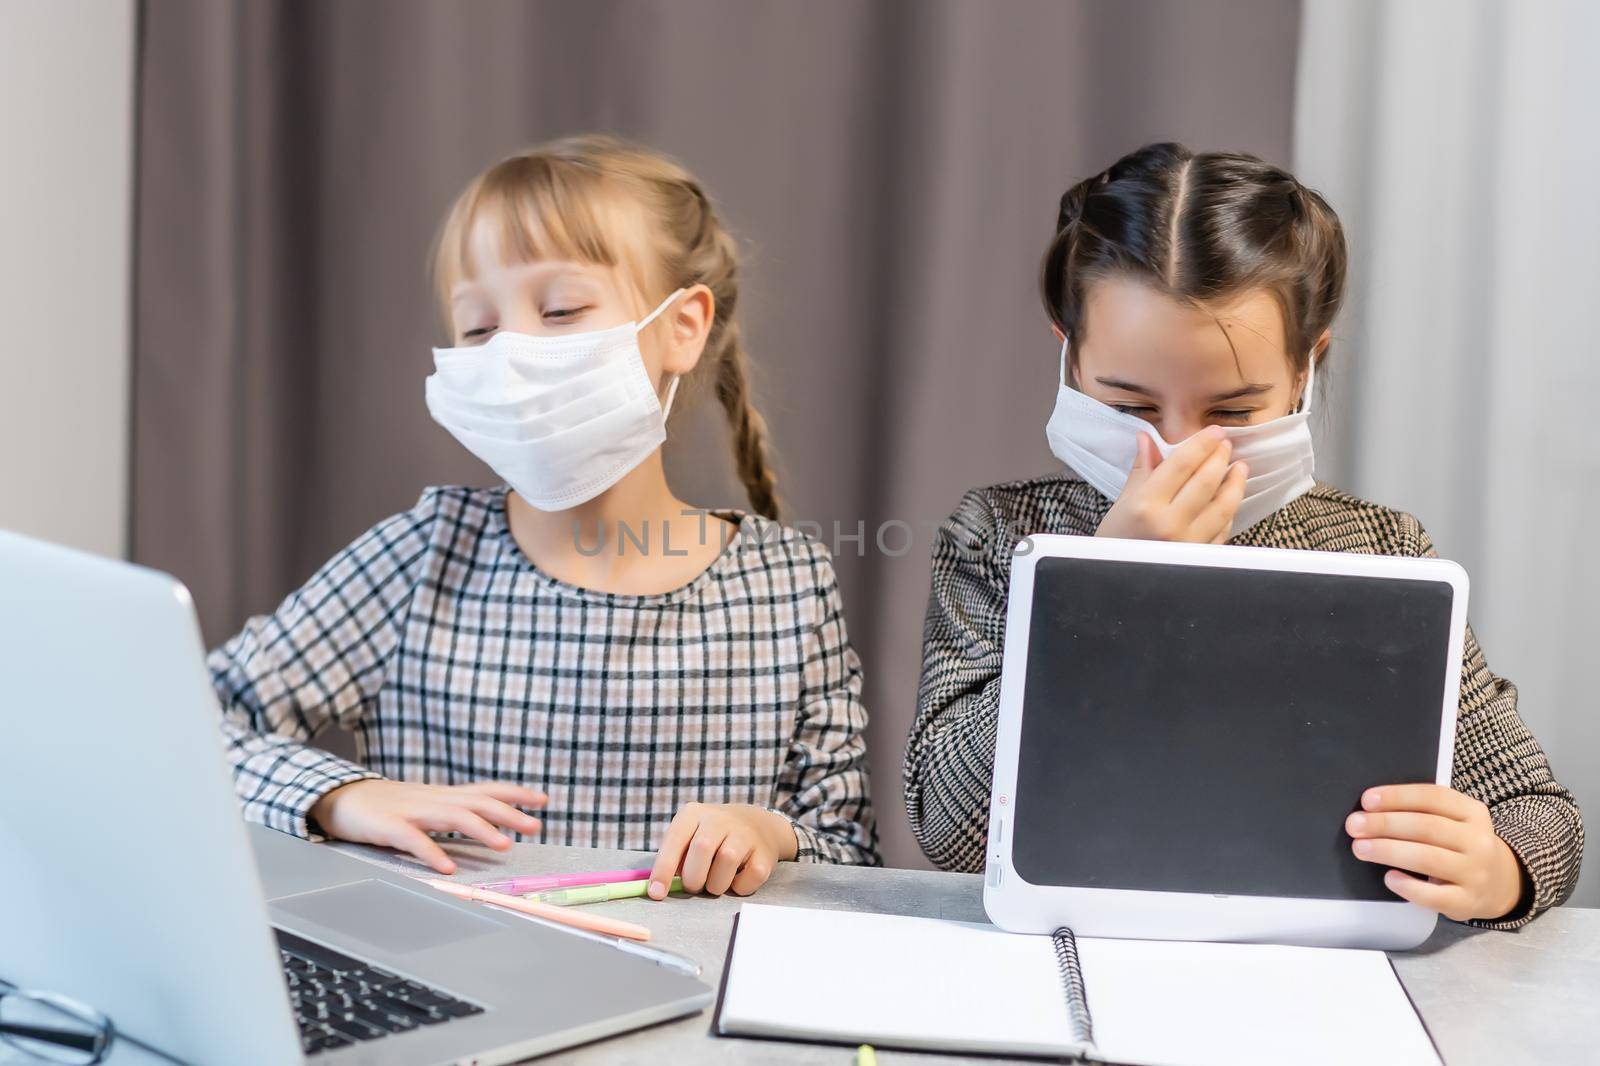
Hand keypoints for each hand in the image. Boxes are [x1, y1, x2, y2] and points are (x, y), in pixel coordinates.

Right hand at [310, 779, 546, 874]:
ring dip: (481, 830)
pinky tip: (447, 868)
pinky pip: (412, 841)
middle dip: (509, 813)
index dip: (515, 793)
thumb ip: (453, 812)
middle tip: (537, 826)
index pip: (486, 790)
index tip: (544, 800)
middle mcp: (433, 800)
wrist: (339, 798)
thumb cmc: (386, 807)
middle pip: (477, 802)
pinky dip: (431, 853)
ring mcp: (411, 812)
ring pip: (452, 816)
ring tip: (504, 845)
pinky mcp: (387, 827)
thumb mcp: (426, 805)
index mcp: (444, 796)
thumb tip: (487, 824)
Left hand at [647, 803, 797, 898]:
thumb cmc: (711, 838)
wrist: (756, 824)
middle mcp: (719, 819)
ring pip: (727, 861)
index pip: (675, 839)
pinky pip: (750, 877)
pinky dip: (740, 887)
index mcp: (693, 814)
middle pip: (702, 849)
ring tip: (717, 882)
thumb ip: (675, 858)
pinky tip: (737, 879)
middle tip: (695, 885)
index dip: (663, 868)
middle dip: (694, 878)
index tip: (656, 893)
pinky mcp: (764, 852)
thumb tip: (660, 888)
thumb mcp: (689, 837)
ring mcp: (745, 833)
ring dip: (717, 884)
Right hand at [1094, 426, 1247, 542]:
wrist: (1115, 582)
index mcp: (1146, 505)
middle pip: (1206, 481)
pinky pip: (1223, 529)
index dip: (1202, 444)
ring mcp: (1189, 543)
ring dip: (1235, 484)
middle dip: (1220, 458)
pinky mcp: (1201, 557)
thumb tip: (1147, 438)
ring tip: (1239, 468)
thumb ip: (1142, 470)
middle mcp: (1170, 523)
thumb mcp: (1122, 504)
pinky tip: (1230, 498)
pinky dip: (1229, 511)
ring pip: (1223, 506)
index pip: (1182, 464)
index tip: (1215, 432)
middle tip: (1226, 444)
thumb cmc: (1115, 542)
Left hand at [1346, 784, 1524, 920]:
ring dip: (1389, 851)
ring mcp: (1475, 873)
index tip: (1367, 800)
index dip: (1398, 796)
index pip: (1434, 797)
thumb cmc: (1458, 845)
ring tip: (1360, 848)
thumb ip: (1421, 811)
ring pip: (1428, 858)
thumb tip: (1371, 809)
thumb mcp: (1453, 821)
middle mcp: (1478, 841)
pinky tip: (1389, 878)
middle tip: (1355, 825)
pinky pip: (1435, 896)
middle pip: (1427, 827)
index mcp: (1472, 812)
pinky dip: (1408, 886)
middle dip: (1385, 824)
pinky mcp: (1467, 902)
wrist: (1498, 883)